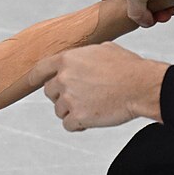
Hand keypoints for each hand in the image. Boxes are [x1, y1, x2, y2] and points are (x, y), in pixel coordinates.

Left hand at [28, 43, 166, 130]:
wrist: (142, 87)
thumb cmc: (128, 68)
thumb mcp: (104, 49)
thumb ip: (84, 55)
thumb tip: (81, 58)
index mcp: (68, 60)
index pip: (41, 69)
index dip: (35, 77)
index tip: (32, 82)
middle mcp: (64, 78)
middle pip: (50, 92)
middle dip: (62, 95)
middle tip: (81, 96)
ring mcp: (70, 99)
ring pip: (59, 110)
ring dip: (72, 111)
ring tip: (92, 106)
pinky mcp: (78, 117)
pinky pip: (68, 125)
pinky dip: (77, 125)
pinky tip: (90, 120)